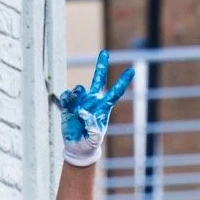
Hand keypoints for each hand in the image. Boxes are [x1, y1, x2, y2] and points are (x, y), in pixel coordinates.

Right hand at [59, 50, 133, 166]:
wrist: (77, 147)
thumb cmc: (89, 143)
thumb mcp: (94, 137)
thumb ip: (92, 125)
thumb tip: (83, 111)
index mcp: (103, 108)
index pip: (114, 93)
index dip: (122, 82)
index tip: (131, 70)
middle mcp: (93, 101)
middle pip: (98, 80)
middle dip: (101, 66)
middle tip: (104, 53)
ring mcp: (81, 100)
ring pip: (79, 90)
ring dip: (77, 98)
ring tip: (76, 111)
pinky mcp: (69, 104)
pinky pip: (67, 95)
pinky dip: (67, 99)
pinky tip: (68, 107)